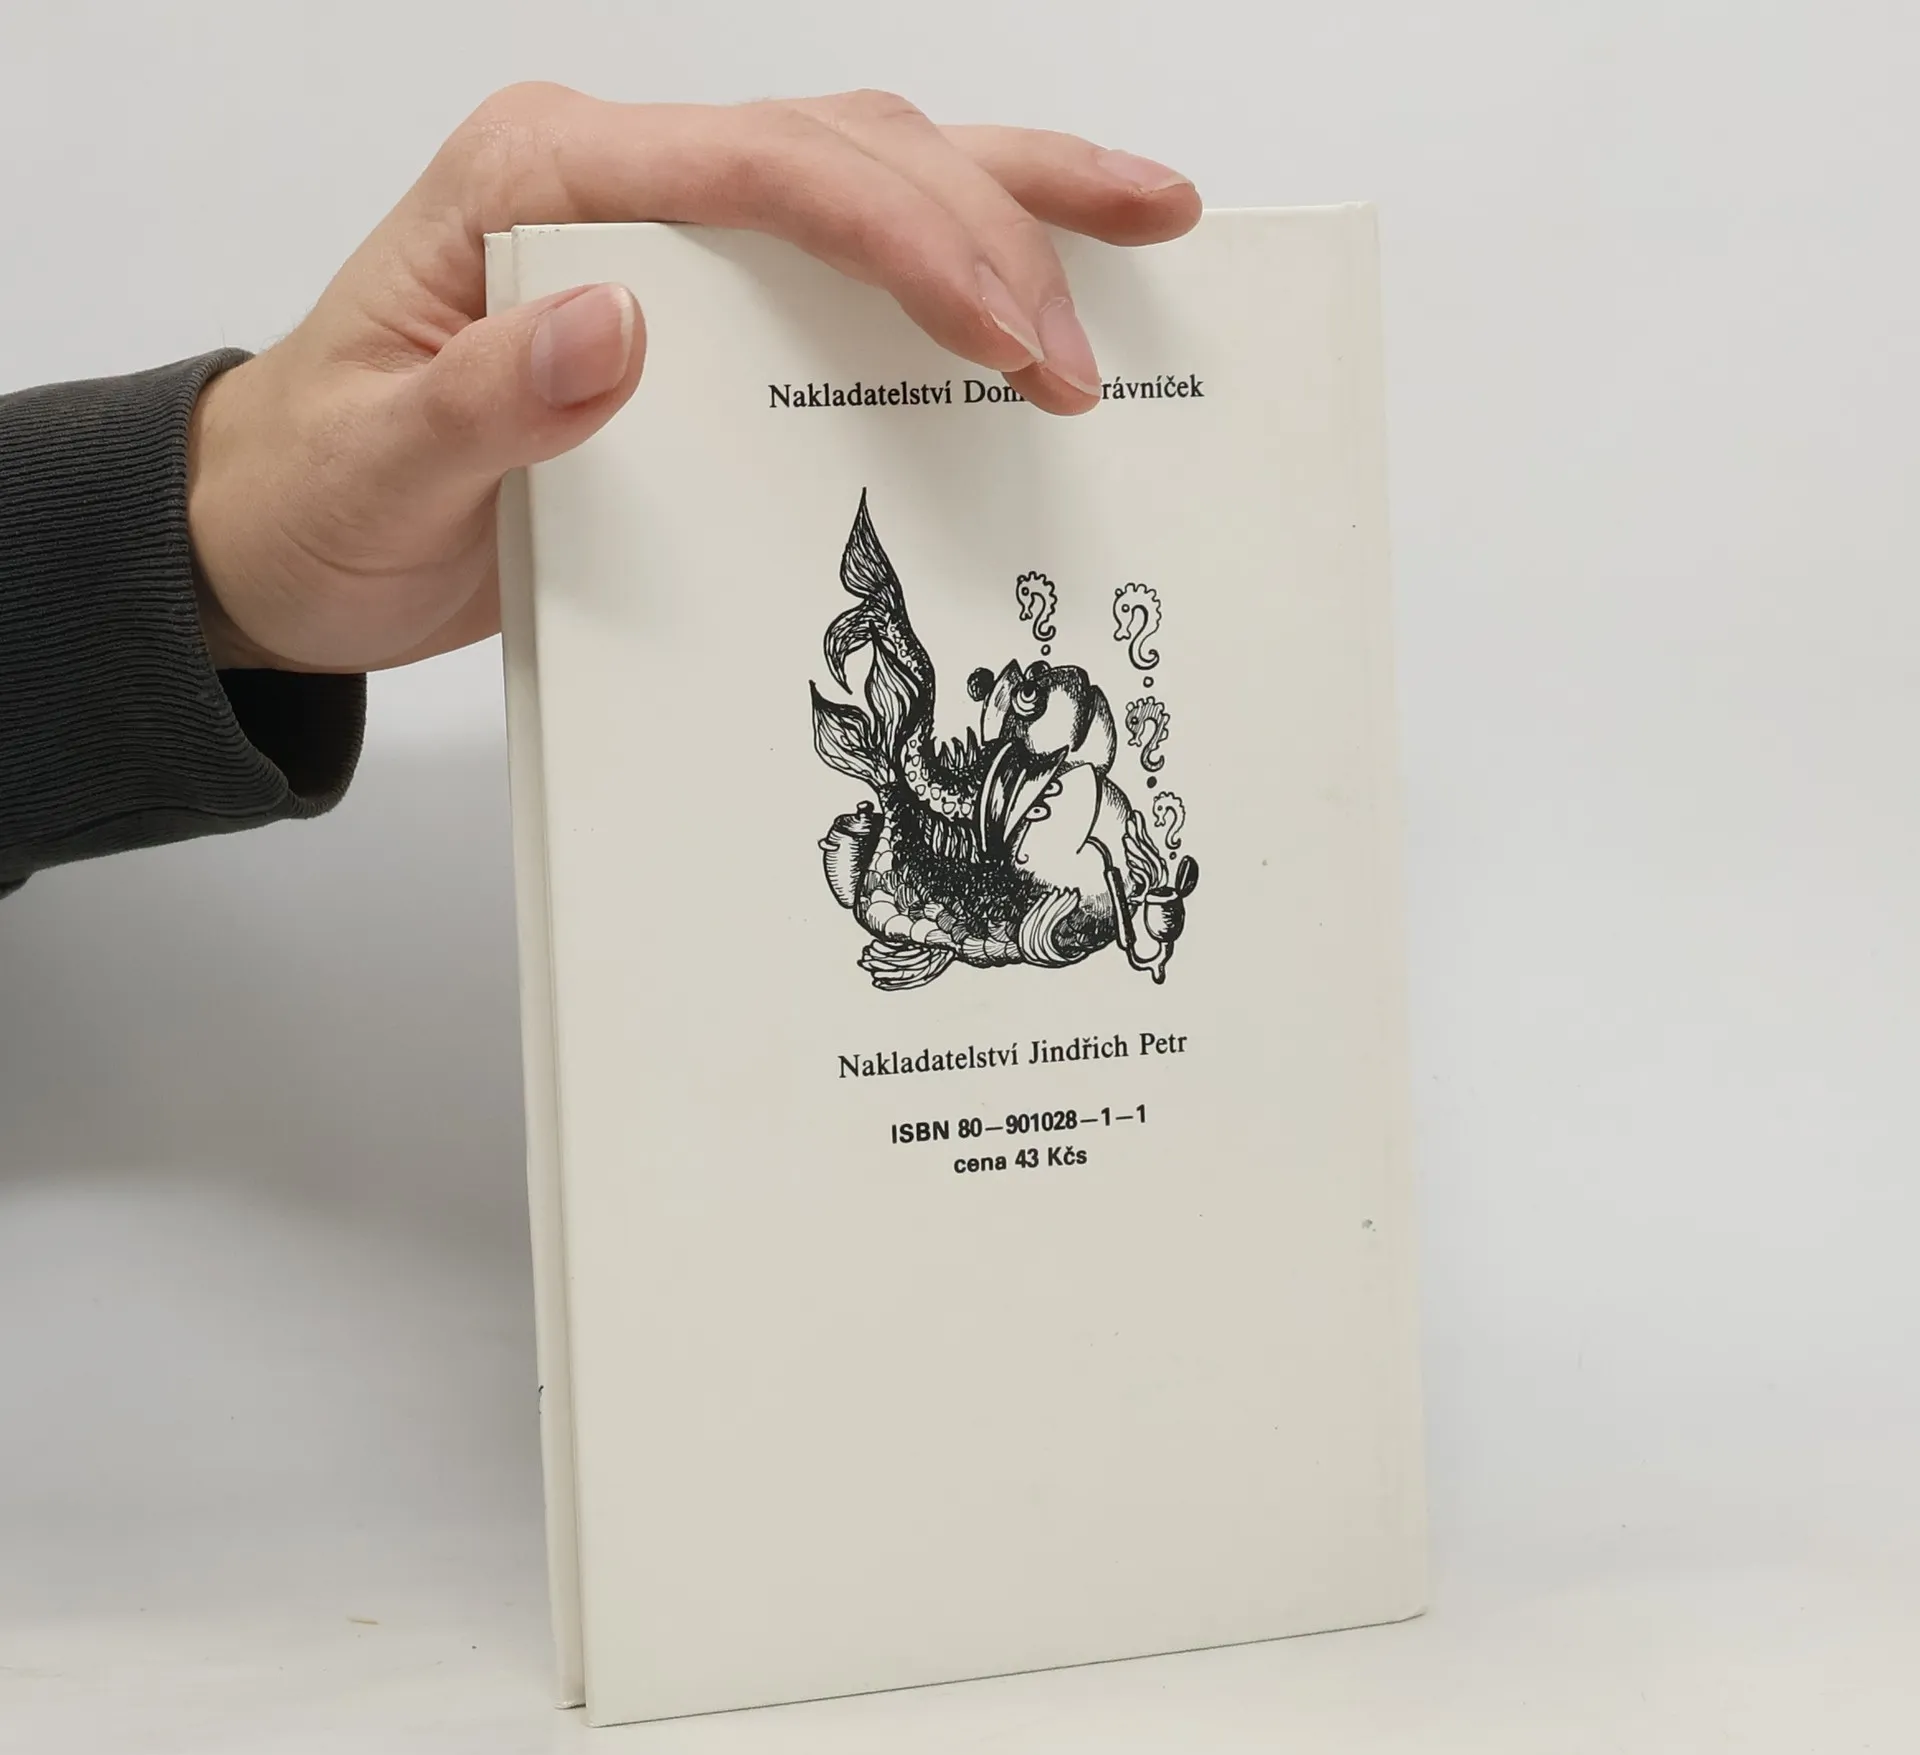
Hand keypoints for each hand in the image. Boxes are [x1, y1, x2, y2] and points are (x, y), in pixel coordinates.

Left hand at [186, 85, 1200, 674]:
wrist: (278, 535)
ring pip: (867, 167)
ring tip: (1146, 224)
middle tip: (1095, 347)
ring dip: (1012, 195)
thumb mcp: (380, 469)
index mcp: (542, 181)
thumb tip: (619, 325)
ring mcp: (660, 228)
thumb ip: (485, 402)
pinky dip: (951, 253)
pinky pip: (841, 250)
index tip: (1018, 338)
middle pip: (847, 146)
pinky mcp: (693, 298)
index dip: (913, 239)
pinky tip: (1035, 279)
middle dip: (997, 228)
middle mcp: (615, 176)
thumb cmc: (319, 495)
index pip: (767, 165)